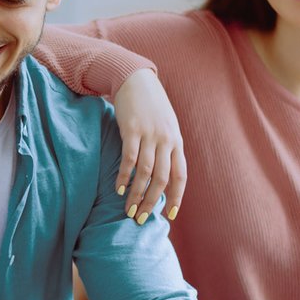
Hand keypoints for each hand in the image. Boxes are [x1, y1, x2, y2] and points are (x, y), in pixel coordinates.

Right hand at [112, 68, 186, 224]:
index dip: (176, 197)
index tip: (169, 214)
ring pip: (145, 173)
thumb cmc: (151, 107)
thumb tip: (163, 176)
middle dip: (151, 202)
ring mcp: (149, 135)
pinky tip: (118, 189)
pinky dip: (124, 177)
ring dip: (136, 194)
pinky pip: (129, 159)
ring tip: (128, 209)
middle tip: (140, 218)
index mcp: (176, 142)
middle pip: (161, 179)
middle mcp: (166, 140)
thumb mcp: (166, 127)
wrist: (136, 80)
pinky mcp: (131, 130)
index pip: (180, 176)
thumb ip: (167, 149)